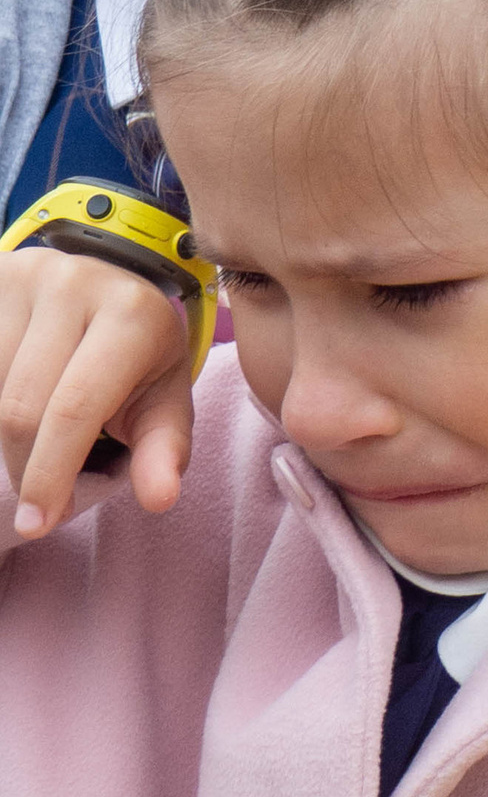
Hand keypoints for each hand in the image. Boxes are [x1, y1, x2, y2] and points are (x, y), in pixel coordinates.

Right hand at [0, 243, 193, 534]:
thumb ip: (162, 450)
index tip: (38, 523)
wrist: (109, 290)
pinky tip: (11, 417)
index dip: (50, 473)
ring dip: (2, 437)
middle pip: (21, 406)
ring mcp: (28, 273)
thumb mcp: (163, 399)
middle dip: (24, 466)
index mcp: (131, 314)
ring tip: (33, 441)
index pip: (74, 408)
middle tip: (37, 500)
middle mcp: (78, 283)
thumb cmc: (138, 361)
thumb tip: (160, 500)